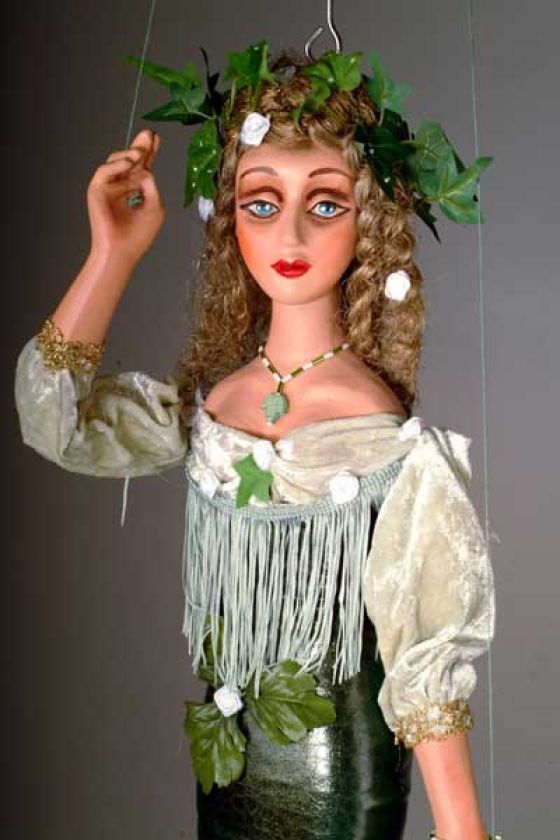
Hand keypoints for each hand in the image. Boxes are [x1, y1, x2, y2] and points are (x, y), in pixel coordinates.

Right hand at [86, 129, 164, 266]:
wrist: (122, 252)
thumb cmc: (138, 235)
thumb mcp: (154, 206)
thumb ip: (151, 184)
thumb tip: (143, 168)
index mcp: (133, 191)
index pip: (140, 168)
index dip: (148, 153)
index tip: (155, 138)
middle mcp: (119, 187)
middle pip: (128, 161)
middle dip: (139, 147)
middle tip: (149, 134)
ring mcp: (106, 188)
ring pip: (115, 161)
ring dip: (129, 155)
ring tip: (141, 154)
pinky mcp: (96, 191)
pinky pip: (104, 171)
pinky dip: (117, 165)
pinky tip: (130, 163)